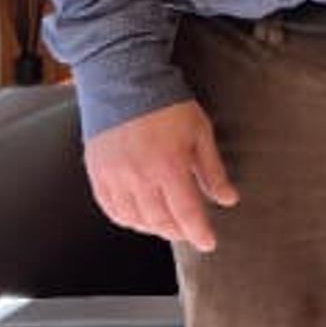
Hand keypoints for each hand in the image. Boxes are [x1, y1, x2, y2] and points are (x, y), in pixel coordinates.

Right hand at [83, 100, 238, 252]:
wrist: (125, 83)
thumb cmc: (167, 105)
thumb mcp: (200, 133)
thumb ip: (213, 170)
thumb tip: (228, 199)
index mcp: (169, 166)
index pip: (186, 212)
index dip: (199, 232)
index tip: (208, 243)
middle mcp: (139, 177)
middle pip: (160, 221)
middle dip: (178, 232)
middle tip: (189, 233)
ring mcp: (114, 177)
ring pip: (134, 219)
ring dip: (154, 228)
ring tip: (168, 226)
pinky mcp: (97, 174)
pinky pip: (111, 209)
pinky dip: (127, 219)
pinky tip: (140, 217)